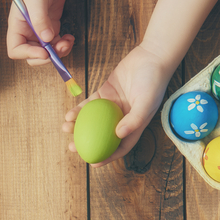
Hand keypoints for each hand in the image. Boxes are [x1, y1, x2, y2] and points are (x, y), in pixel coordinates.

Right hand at [6, 0, 73, 63]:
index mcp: (18, 25)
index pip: (16, 50)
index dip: (29, 54)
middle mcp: (27, 30)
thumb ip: (40, 20)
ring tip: (68, 41)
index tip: (44, 51)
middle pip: (33, 54)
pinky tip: (70, 37)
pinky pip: (56, 43)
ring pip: (47, 51)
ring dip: (59, 51)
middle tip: (60, 49)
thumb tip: (47, 40)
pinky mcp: (51, 25)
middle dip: (47, 55)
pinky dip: (64, 44)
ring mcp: (40, 29)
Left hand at [63, 43, 175, 166]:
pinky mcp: (106, 92)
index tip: (93, 163)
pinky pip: (90, 104)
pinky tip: (69, 114)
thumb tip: (118, 135)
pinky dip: (79, 109)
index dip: (107, 157)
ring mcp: (113, 105)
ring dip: (78, 126)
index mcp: (134, 125)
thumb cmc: (153, 81)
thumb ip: (134, 119)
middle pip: (102, 135)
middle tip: (72, 147)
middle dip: (86, 143)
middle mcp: (122, 117)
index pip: (120, 146)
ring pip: (92, 120)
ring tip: (66, 129)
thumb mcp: (146, 102)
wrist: (152, 57)